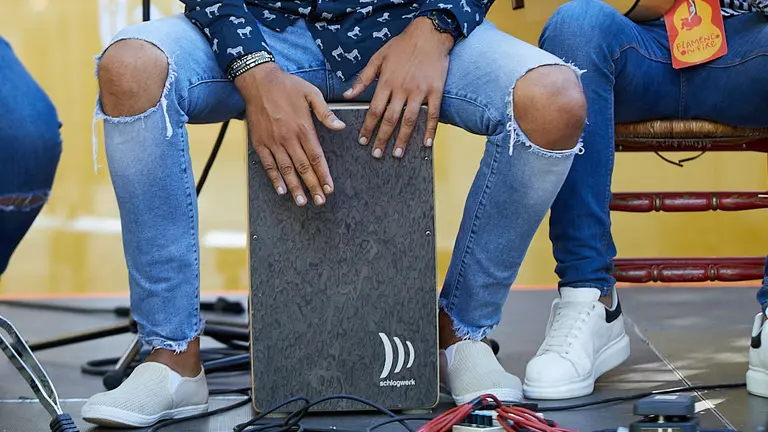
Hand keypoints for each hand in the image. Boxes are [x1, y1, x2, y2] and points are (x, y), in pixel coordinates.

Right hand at [235, 63, 344, 205]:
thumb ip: (326, 113)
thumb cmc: (287, 85)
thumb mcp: (312, 94)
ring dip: (295, 187)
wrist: (258, 80)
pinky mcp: (260, 142)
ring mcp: (273, 142)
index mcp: (304, 128)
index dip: (324, 175)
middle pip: (303, 168)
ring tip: (302, 201)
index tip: (330, 188)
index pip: (316, 158)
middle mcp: (288, 138)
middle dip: (313, 186)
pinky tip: (280, 190)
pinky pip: (268, 165)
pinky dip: (274, 179)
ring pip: (286, 170)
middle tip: (320, 201)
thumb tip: (341, 126)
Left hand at [343, 16, 453, 157]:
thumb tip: (348, 95)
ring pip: (410, 121)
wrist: (429, 34)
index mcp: (386, 82)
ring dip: (403, 139)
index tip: (363, 140)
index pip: (374, 110)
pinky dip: (430, 130)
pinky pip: (433, 114)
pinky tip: (426, 144)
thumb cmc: (402, 45)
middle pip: (390, 119)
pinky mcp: (436, 91)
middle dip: (382, 138)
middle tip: (377, 154)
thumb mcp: (378, 57)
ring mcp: (420, 91)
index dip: (368, 127)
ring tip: (397, 153)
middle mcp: (402, 89)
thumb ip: (363, 78)